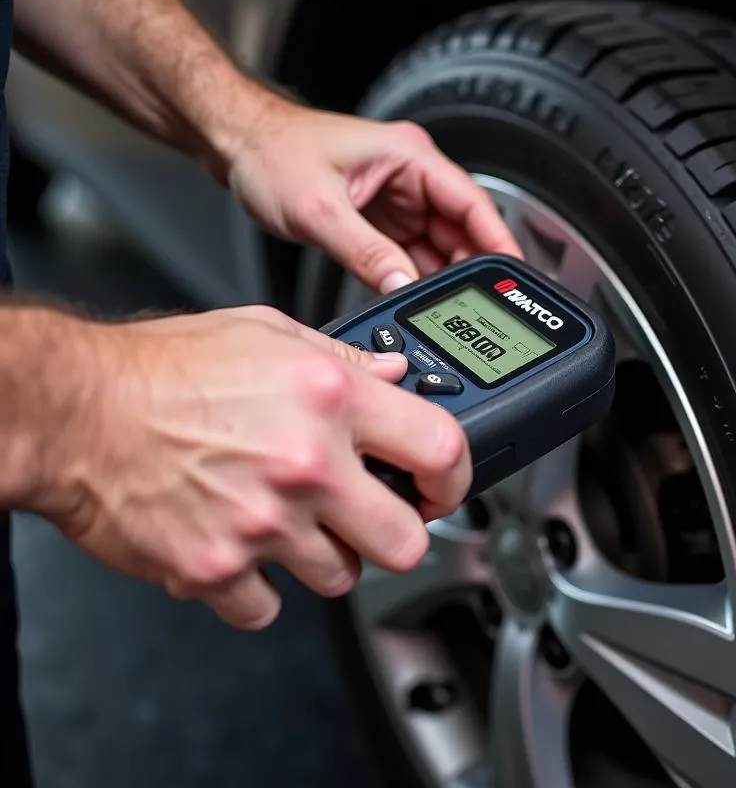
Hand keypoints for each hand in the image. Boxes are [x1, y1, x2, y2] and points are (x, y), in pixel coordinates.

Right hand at [35, 306, 470, 630]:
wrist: (75, 410)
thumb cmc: (161, 368)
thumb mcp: (268, 332)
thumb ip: (343, 359)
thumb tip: (393, 377)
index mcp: (331, 399)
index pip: (441, 449)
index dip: (457, 477)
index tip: (443, 486)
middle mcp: (306, 464)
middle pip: (405, 542)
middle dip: (397, 534)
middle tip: (377, 518)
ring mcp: (264, 524)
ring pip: (340, 577)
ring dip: (325, 556)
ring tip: (293, 521)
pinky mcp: (217, 568)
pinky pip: (266, 606)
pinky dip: (259, 585)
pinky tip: (243, 545)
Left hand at [225, 97, 521, 293]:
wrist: (235, 144)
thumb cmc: (272, 152)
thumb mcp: (321, 209)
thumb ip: (366, 253)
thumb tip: (404, 287)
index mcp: (410, 157)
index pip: (472, 202)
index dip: (498, 240)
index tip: (514, 275)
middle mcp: (409, 175)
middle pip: (460, 227)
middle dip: (468, 266)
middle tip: (474, 304)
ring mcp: (395, 196)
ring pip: (436, 243)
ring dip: (440, 273)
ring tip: (443, 306)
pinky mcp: (378, 215)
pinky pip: (409, 249)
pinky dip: (414, 273)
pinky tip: (413, 295)